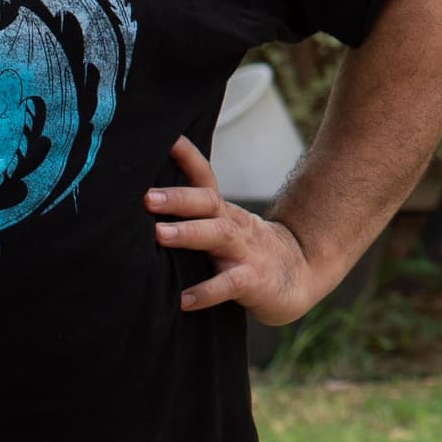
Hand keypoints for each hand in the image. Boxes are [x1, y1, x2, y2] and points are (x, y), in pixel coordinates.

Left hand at [149, 137, 325, 323]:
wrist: (299, 274)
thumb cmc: (247, 251)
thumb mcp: (223, 227)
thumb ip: (192, 218)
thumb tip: (141, 207)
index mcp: (223, 212)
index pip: (204, 178)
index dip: (187, 157)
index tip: (166, 140)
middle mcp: (233, 226)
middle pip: (207, 203)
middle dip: (177, 198)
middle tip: (147, 197)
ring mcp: (245, 252)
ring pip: (217, 235)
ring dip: (187, 233)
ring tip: (159, 235)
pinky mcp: (254, 281)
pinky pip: (229, 285)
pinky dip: (205, 292)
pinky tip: (183, 301)